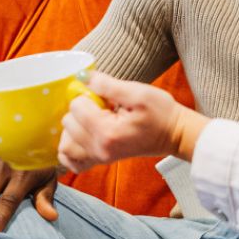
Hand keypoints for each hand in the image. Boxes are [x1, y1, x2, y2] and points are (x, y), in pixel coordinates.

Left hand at [58, 72, 209, 173]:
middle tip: (100, 107)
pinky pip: (72, 160)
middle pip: (67, 124)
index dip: (87, 95)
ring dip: (72, 128)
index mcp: (107, 132)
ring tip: (91, 120)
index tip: (104, 96)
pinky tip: (81, 135)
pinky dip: (71, 147)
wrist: (174, 134)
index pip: (76, 107)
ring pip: (64, 144)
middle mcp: (100, 149)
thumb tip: (82, 77)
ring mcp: (100, 158)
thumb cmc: (160, 112)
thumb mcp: (137, 92)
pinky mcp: (101, 161)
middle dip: (80, 110)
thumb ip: (107, 84)